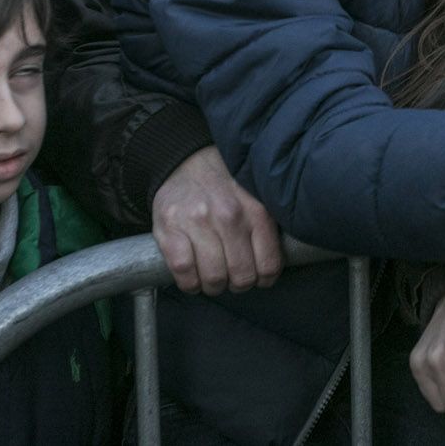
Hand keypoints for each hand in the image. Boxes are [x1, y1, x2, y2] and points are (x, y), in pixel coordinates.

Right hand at [150, 146, 281, 294]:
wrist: (186, 160)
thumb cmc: (225, 185)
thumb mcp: (256, 197)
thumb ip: (267, 226)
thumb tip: (274, 265)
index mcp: (256, 210)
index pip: (268, 266)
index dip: (263, 280)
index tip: (256, 276)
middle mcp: (229, 216)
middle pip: (241, 277)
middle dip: (237, 284)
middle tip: (231, 277)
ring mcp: (198, 223)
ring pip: (213, 278)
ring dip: (213, 286)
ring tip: (212, 276)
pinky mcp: (170, 229)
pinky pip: (184, 272)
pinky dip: (189, 282)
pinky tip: (193, 275)